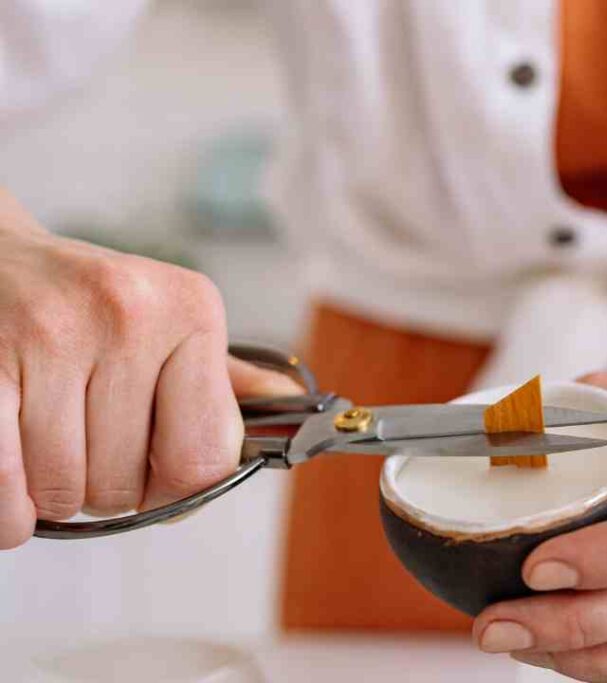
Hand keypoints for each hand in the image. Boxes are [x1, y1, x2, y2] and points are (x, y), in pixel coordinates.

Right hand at [0, 189, 298, 548]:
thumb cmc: (84, 305)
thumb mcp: (167, 323)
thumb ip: (224, 379)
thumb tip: (295, 408)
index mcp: (189, 309)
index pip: (205, 459)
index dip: (177, 491)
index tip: (155, 478)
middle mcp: (128, 314)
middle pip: (128, 484)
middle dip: (106, 487)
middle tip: (84, 441)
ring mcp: (50, 335)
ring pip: (65, 492)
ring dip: (51, 494)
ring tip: (45, 438)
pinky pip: (6, 495)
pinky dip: (8, 511)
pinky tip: (12, 476)